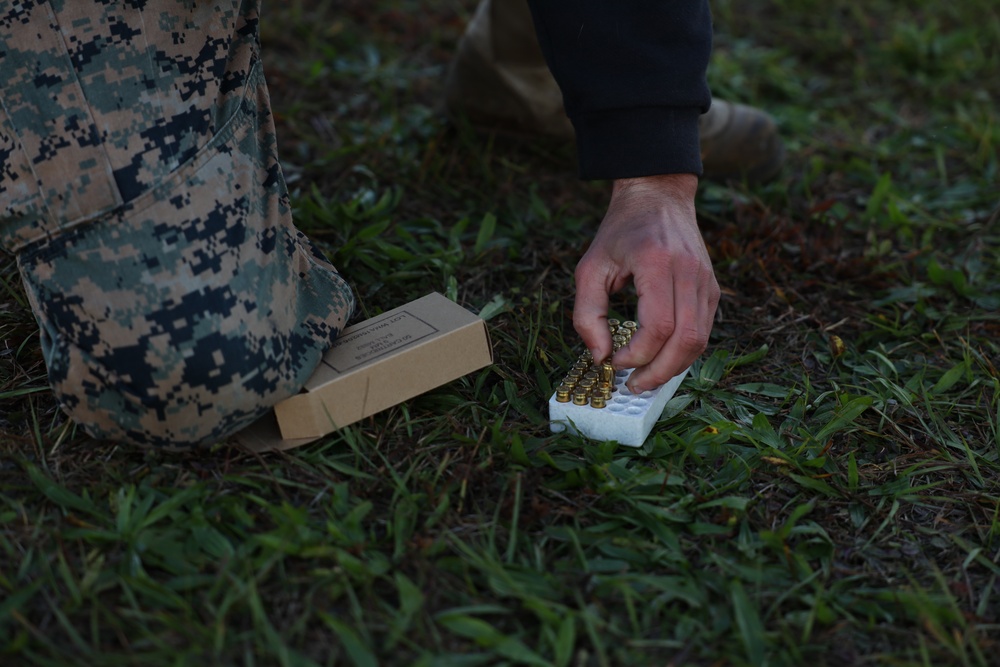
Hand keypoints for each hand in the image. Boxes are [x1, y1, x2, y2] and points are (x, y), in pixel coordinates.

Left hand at [572, 173, 719, 392]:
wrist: (657, 196)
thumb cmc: (620, 232)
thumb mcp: (589, 268)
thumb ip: (588, 315)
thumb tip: (600, 357)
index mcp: (658, 263)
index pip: (658, 325)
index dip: (637, 354)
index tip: (614, 362)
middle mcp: (689, 272)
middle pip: (686, 340)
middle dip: (658, 372)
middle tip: (633, 386)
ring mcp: (706, 281)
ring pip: (700, 340)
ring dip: (673, 368)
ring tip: (645, 379)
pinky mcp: (711, 288)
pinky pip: (703, 330)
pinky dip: (683, 352)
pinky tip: (660, 360)